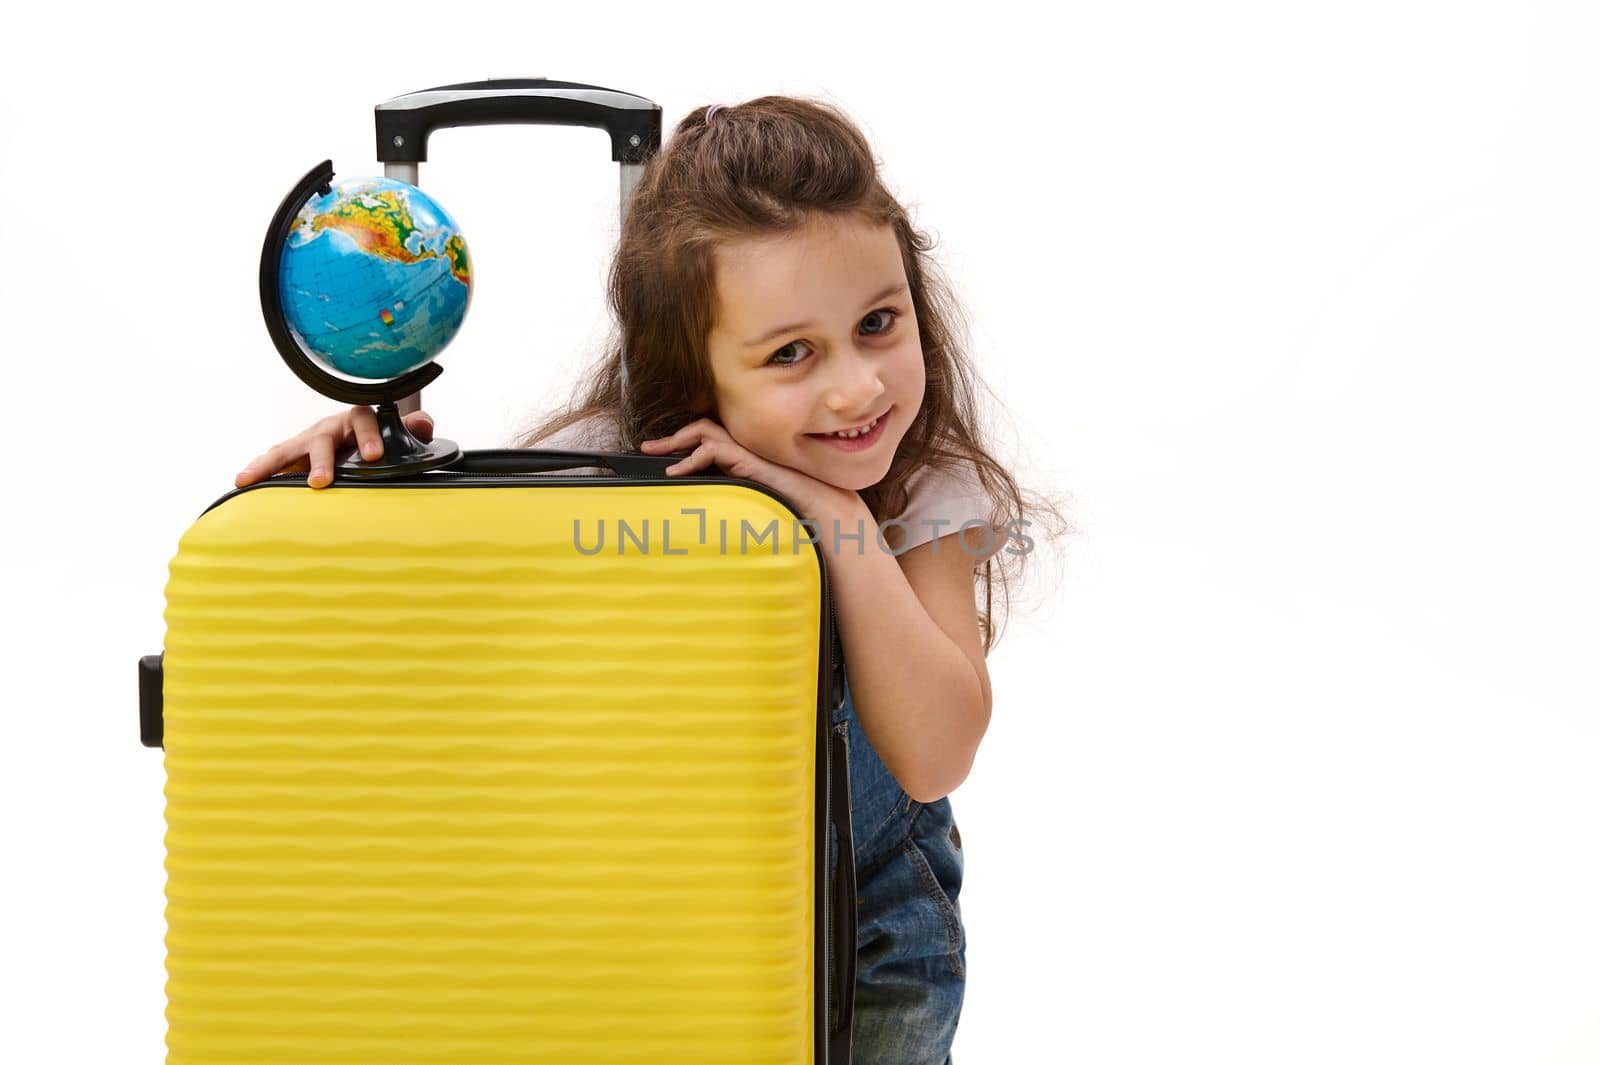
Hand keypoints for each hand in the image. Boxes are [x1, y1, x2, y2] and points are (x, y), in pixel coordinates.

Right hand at [234, 405, 435, 489]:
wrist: (363, 439)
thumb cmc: (380, 440)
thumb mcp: (398, 435)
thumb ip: (412, 430)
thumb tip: (423, 423)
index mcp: (357, 421)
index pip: (363, 419)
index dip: (368, 435)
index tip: (374, 456)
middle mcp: (329, 429)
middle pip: (321, 437)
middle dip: (320, 459)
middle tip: (321, 481)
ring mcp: (307, 441)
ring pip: (286, 448)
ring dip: (270, 464)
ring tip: (250, 479)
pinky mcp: (292, 456)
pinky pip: (273, 461)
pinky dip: (257, 471)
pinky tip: (241, 483)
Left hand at [639, 418, 859, 521]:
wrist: (822, 509)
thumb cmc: (792, 508)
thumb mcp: (751, 502)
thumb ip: (732, 497)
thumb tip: (707, 515)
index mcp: (744, 455)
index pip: (709, 437)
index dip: (683, 443)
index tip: (662, 457)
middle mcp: (745, 447)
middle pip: (701, 428)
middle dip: (671, 438)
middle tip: (647, 449)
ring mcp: (748, 450)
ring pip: (704, 430)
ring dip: (676, 442)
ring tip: (656, 455)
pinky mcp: (749, 458)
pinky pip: (714, 448)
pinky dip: (692, 458)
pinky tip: (678, 472)